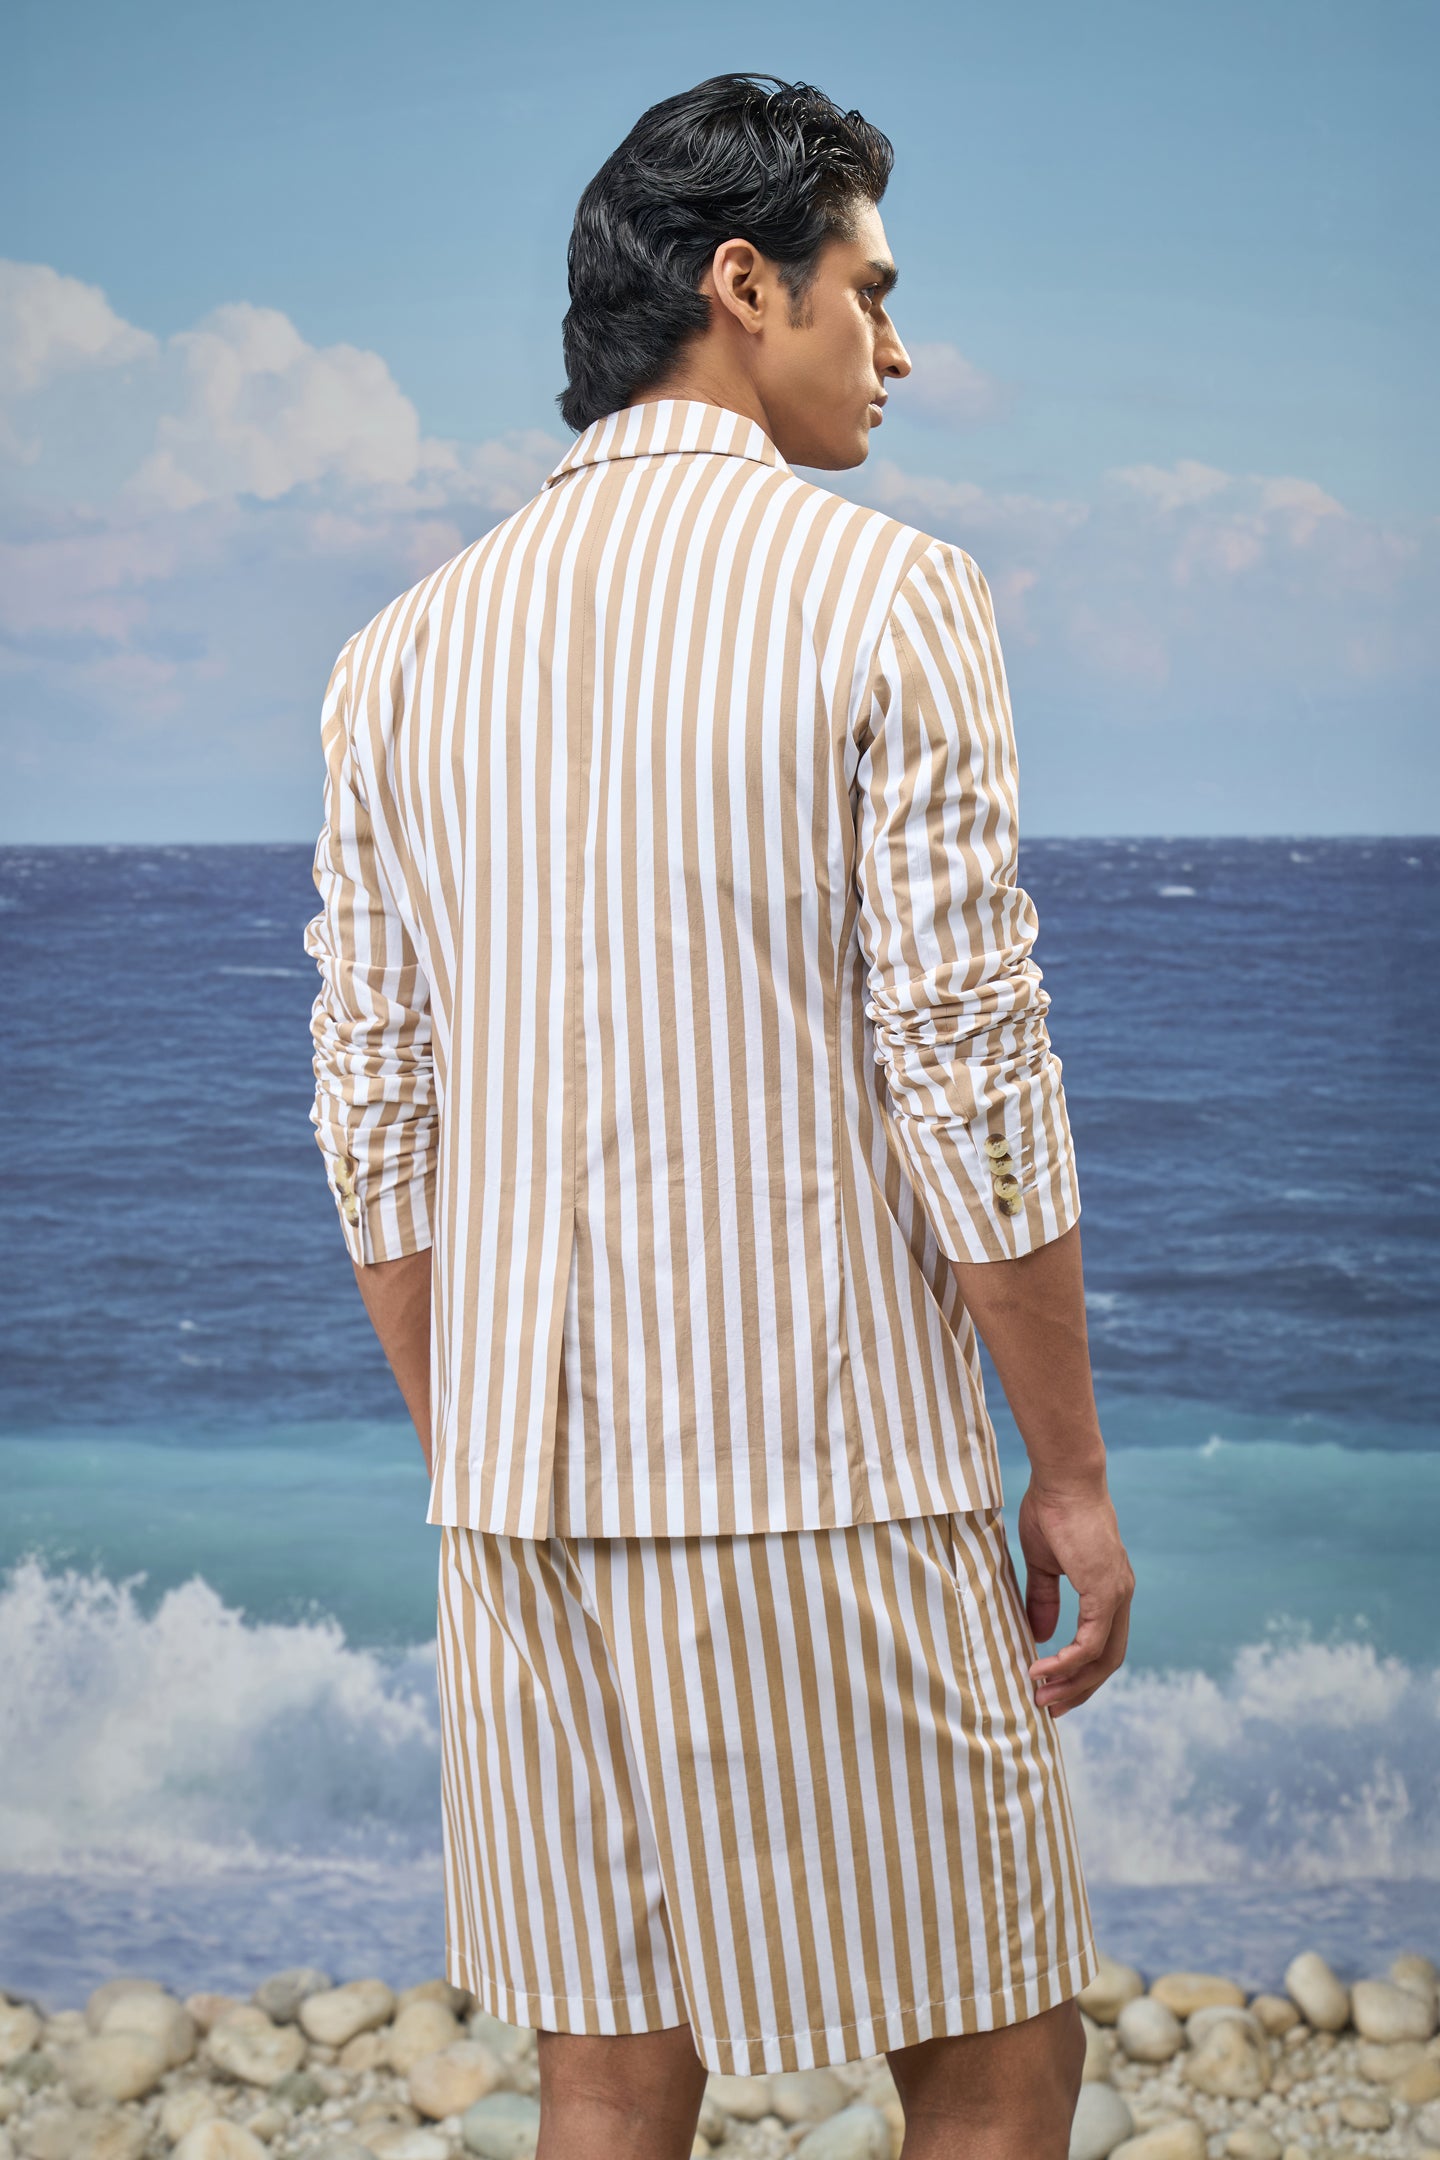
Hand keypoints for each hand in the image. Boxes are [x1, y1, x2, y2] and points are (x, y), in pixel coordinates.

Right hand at [1017, 1477, 1133, 1715]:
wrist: (1063, 1479)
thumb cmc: (1051, 1510)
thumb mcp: (1043, 1564)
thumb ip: (1044, 1598)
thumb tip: (1042, 1635)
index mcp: (1109, 1589)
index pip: (1103, 1644)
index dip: (1079, 1671)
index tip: (1051, 1687)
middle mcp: (1121, 1595)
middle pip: (1108, 1661)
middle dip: (1079, 1689)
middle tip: (1048, 1707)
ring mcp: (1117, 1594)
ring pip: (1102, 1658)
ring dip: (1071, 1683)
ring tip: (1041, 1697)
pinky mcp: (1105, 1592)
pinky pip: (1090, 1642)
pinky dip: (1066, 1662)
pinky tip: (1041, 1669)